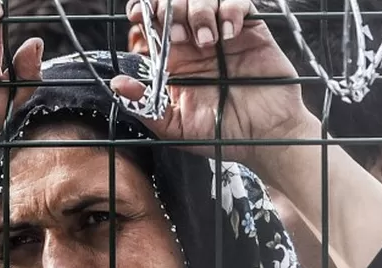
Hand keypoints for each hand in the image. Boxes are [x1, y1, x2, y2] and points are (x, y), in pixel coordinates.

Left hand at [112, 0, 316, 167]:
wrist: (265, 139)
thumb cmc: (221, 134)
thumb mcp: (176, 127)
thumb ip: (146, 106)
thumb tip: (117, 85)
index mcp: (175, 60)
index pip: (154, 21)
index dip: (146, 11)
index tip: (140, 16)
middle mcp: (196, 42)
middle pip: (177, 1)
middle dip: (171, 9)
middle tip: (177, 36)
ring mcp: (223, 33)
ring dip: (200, 12)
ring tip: (207, 42)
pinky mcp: (251, 31)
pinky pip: (238, 2)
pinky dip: (230, 10)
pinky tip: (228, 35)